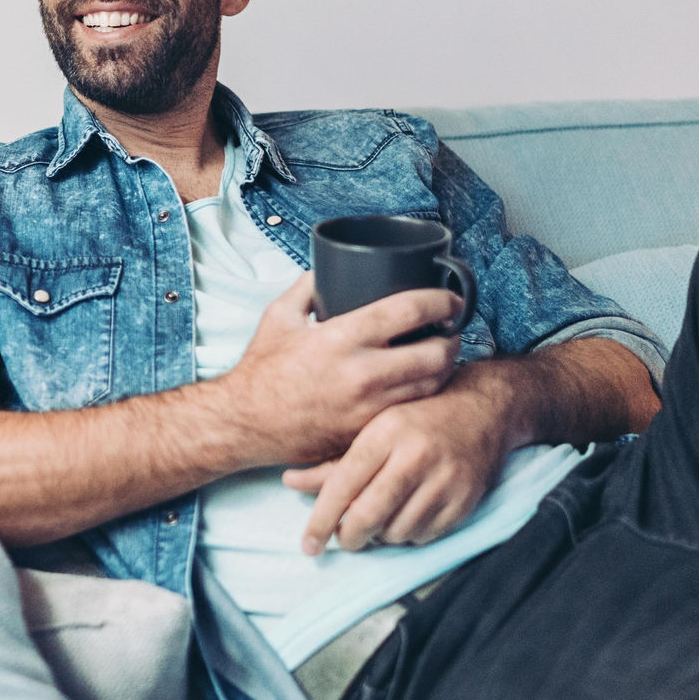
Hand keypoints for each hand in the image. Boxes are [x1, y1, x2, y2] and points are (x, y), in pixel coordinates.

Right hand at [215, 273, 463, 468]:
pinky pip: (411, 410)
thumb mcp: (279, 316)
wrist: (245, 422)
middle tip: (452, 329)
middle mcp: (361, 374)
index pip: (410, 311)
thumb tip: (328, 268)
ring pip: (431, 386)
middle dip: (453, 338)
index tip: (450, 299)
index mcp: (342, 338)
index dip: (441, 301)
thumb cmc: (262, 370)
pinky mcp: (367, 431)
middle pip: (435, 353)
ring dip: (444, 368)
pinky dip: (423, 395)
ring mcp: (368, 407)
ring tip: (441, 355)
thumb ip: (306, 287)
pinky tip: (420, 384)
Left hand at [285, 366, 518, 555]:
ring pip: (395, 532)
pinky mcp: (465, 501)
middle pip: (368, 516)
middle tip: (343, 539)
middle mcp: (416, 455)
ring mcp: (445, 480)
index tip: (308, 544)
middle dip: (349, 537)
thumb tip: (289, 482)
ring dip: (380, 534)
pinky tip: (406, 514)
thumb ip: (332, 462)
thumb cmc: (415, 420)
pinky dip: (408, 534)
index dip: (320, 520)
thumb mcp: (372, 429)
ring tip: (379, 517)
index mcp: (386, 432)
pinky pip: (424, 536)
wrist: (483, 410)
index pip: (342, 485)